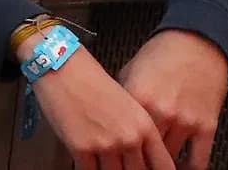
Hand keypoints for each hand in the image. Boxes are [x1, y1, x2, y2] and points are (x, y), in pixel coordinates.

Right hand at [29, 46, 172, 168]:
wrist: (62, 67)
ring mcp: (105, 145)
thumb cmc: (93, 82)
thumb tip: (140, 157)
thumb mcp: (128, 105)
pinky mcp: (81, 148)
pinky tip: (89, 164)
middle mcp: (129, 138)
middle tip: (123, 166)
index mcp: (145, 127)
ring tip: (105, 163)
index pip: (164, 166)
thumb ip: (139, 132)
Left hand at [118, 30, 227, 169]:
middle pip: (144, 153)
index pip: (121, 136)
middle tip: (130, 166)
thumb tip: (107, 121)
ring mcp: (185, 121)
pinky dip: (189, 169)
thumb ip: (121, 100)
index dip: (115, 151)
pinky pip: (198, 159)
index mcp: (137, 100)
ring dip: (159, 166)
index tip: (110, 159)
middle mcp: (160, 113)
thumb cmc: (161, 55)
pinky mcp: (207, 126)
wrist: (196, 42)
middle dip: (135, 163)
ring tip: (149, 167)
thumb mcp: (129, 72)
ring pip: (169, 160)